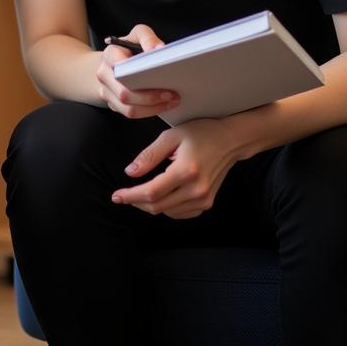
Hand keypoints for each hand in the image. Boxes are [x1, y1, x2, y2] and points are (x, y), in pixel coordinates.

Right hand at [95, 24, 179, 118]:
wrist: (111, 63)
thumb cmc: (128, 48)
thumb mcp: (137, 35)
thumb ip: (147, 37)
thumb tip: (159, 48)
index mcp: (109, 55)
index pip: (118, 64)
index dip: (135, 71)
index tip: (159, 72)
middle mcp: (104, 75)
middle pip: (124, 93)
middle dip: (150, 97)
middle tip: (172, 94)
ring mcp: (107, 93)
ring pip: (128, 109)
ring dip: (152, 108)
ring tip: (172, 101)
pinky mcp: (114, 105)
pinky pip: (131, 114)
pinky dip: (149, 112)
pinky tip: (164, 105)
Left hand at [111, 118, 241, 218]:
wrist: (230, 140)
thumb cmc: (200, 133)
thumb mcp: (171, 136)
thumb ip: (149, 155)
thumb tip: (130, 173)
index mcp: (185, 171)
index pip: (151, 192)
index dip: (131, 196)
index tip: (116, 196)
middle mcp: (196, 189)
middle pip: (158, 206)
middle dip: (136, 203)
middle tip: (123, 196)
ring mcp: (204, 199)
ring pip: (168, 212)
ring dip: (150, 206)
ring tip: (138, 193)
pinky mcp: (207, 203)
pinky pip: (180, 213)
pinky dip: (166, 208)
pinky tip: (159, 197)